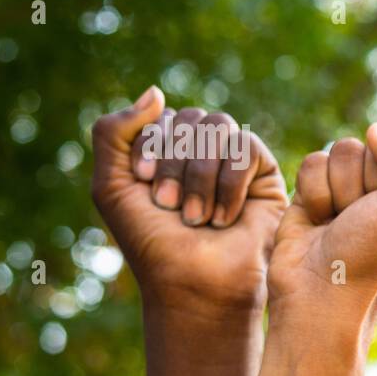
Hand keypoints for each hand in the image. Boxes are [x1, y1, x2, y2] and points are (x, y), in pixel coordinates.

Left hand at [91, 86, 286, 311]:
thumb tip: (156, 91)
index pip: (160, 117)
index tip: (145, 184)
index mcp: (165, 150)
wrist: (196, 284)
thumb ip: (112, 132)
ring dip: (202, 176)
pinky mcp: (265, 174)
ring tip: (198, 217)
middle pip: (190, 117)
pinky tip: (225, 218)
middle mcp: (201, 150)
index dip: (152, 145)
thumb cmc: (153, 243)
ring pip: (219, 127)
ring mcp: (234, 160)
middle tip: (171, 207)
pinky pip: (247, 148)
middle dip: (177, 164)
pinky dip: (230, 184)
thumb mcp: (112, 186)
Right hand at [267, 123, 376, 330]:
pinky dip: (316, 191)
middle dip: (373, 178)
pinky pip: (316, 161)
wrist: (322, 290)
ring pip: (346, 148)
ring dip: (343, 187)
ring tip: (345, 222)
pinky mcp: (321, 191)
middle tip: (370, 216)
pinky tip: (322, 220)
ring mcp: (358, 191)